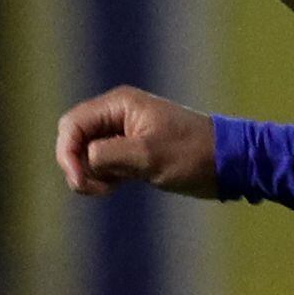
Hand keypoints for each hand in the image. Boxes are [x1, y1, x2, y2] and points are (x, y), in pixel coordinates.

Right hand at [54, 86, 217, 196]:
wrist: (226, 163)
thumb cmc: (192, 154)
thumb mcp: (148, 156)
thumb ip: (108, 155)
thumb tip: (84, 159)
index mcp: (119, 105)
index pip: (72, 125)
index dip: (67, 153)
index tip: (80, 181)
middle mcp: (117, 115)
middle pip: (75, 139)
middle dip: (78, 166)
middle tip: (98, 189)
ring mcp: (122, 134)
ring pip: (86, 155)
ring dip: (91, 175)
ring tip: (114, 187)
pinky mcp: (130, 153)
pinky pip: (101, 165)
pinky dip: (102, 179)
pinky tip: (118, 187)